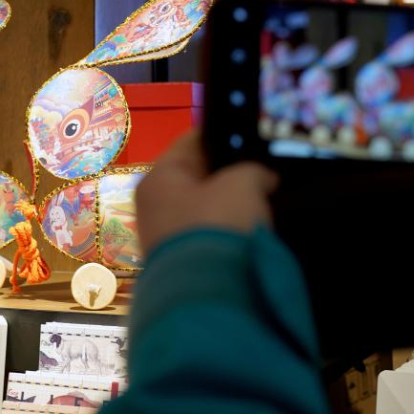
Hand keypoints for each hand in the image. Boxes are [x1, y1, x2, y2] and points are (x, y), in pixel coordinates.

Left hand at [136, 129, 278, 251]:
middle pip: (200, 176)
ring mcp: (168, 235)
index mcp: (159, 177)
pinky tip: (259, 225)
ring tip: (272, 195)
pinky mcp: (187, 261)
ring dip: (235, 203)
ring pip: (208, 207)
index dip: (224, 132)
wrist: (210, 294)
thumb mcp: (242, 183)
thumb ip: (252, 170)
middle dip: (232, 172)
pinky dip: (233, 229)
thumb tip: (261, 178)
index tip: (254, 131)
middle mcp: (156, 203)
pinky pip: (214, 234)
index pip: (192, 141)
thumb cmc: (218, 224)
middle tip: (270, 167)